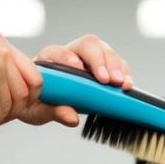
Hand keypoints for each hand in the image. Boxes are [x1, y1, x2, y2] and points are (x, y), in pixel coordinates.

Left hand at [15, 34, 133, 126]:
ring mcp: (90, 60)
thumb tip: (72, 118)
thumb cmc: (37, 102)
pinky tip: (126, 85)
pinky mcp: (105, 69)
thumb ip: (52, 112)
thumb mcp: (38, 111)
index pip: (60, 51)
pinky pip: (118, 64)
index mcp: (50, 59)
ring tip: (121, 84)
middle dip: (100, 61)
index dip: (69, 58)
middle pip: (89, 45)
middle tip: (107, 80)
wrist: (42, 102)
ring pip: (106, 51)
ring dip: (116, 67)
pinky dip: (125, 74)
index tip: (78, 68)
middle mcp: (72, 54)